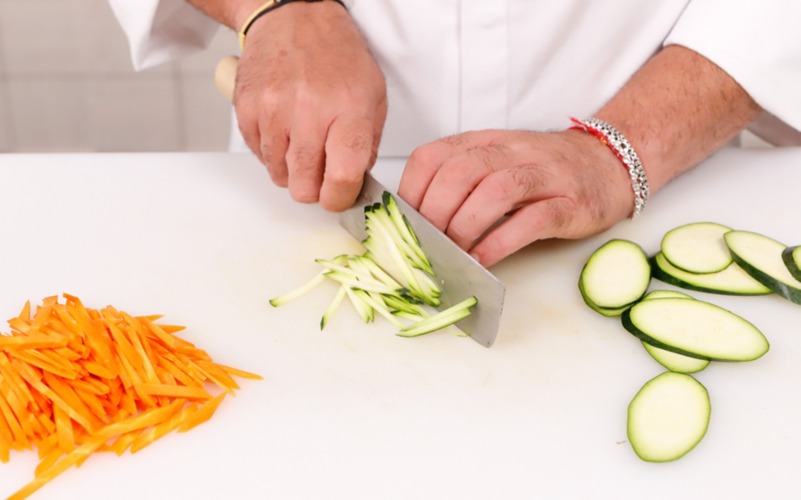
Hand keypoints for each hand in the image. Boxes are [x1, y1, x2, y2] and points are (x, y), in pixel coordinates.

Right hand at [234, 2, 386, 210]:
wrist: (294, 17)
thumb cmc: (336, 55)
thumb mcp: (373, 95)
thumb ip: (368, 144)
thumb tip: (356, 182)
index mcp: (348, 110)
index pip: (342, 175)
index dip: (340, 198)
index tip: (340, 197)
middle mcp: (310, 111)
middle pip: (304, 187)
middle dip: (314, 189)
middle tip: (320, 173)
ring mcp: (274, 111)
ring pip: (279, 175)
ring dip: (292, 169)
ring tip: (303, 142)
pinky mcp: (248, 109)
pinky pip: (259, 155)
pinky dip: (272, 152)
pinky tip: (285, 129)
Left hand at [397, 129, 634, 266]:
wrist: (609, 162)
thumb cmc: (543, 170)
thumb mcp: (496, 163)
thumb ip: (460, 182)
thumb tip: (415, 221)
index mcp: (485, 142)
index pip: (434, 156)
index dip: (411, 191)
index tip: (404, 223)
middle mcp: (512, 152)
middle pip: (460, 173)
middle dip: (435, 213)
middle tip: (428, 244)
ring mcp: (545, 175)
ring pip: (495, 191)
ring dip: (465, 227)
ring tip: (453, 254)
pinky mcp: (571, 203)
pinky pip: (532, 220)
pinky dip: (501, 242)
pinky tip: (483, 260)